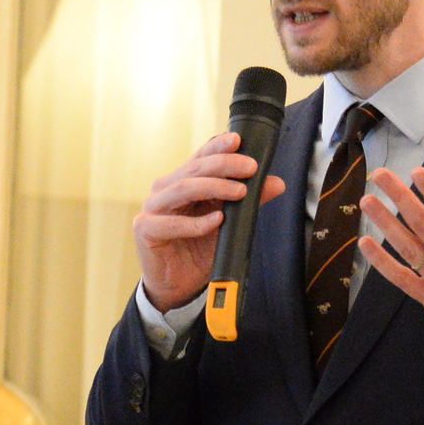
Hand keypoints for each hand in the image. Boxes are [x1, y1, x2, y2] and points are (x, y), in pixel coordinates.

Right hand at [133, 132, 285, 310]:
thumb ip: (248, 202)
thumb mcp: (229, 224)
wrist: (179, 284)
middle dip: (224, 165)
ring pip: (183, 189)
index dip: (218, 147)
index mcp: (183, 181)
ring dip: (214, 187)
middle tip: (250, 167)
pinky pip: (171, 223)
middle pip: (194, 169)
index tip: (239, 140)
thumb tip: (277, 184)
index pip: (200, 157)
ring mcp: (152, 207)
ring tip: (240, 191)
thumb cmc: (199, 249)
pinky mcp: (146, 229)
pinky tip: (217, 220)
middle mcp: (166, 189)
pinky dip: (196, 222)